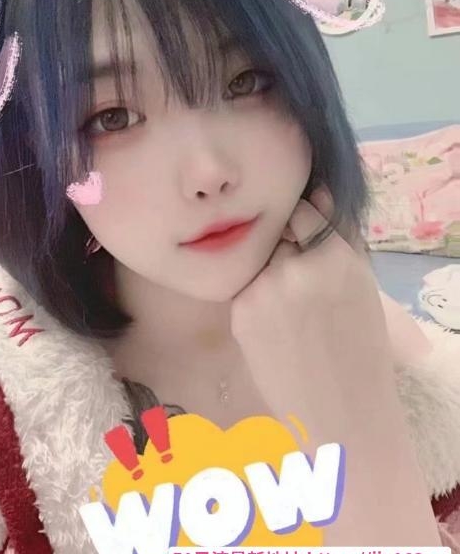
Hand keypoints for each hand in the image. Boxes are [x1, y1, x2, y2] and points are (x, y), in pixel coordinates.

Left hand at [230, 186, 398, 441]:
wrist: (339, 407)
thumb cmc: (358, 345)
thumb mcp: (361, 284)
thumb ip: (337, 237)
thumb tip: (317, 193)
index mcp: (334, 256)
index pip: (301, 209)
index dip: (299, 222)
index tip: (300, 236)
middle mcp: (295, 266)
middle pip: (275, 236)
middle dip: (282, 250)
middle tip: (296, 285)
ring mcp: (263, 289)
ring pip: (257, 263)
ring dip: (266, 276)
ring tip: (287, 313)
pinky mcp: (240, 311)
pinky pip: (245, 288)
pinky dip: (255, 300)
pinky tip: (274, 328)